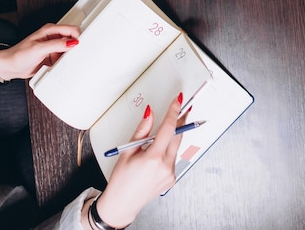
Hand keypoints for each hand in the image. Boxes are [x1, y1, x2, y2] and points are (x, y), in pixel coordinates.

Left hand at [0, 23, 79, 81]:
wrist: (10, 67)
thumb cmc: (19, 55)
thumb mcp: (38, 49)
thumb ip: (56, 45)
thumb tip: (72, 42)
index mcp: (50, 30)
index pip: (71, 29)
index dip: (79, 37)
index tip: (83, 45)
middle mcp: (53, 37)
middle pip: (72, 39)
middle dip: (75, 47)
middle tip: (77, 55)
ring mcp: (53, 47)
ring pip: (69, 50)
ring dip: (69, 56)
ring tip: (65, 61)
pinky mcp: (52, 56)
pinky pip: (64, 58)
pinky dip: (64, 62)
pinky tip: (60, 65)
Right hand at [89, 95, 185, 227]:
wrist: (122, 203)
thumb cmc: (122, 179)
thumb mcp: (127, 151)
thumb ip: (142, 130)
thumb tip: (150, 114)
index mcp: (153, 159)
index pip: (168, 129)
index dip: (174, 111)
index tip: (178, 101)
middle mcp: (165, 167)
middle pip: (178, 136)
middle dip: (181, 120)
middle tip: (182, 107)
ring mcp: (170, 174)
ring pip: (176, 147)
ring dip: (173, 136)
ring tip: (166, 129)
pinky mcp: (172, 179)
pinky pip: (173, 158)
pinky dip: (168, 150)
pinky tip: (158, 151)